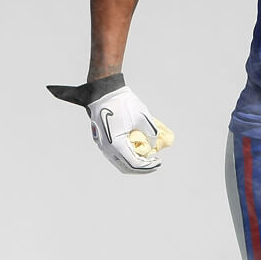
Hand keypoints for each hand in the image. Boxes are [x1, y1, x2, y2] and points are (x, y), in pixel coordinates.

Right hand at [47, 74, 172, 173]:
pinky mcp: (102, 139)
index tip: (158, 162)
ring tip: (147, 157)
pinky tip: (137, 149)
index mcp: (116, 144)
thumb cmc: (123, 102)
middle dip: (141, 167)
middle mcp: (106, 147)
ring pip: (118, 161)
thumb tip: (154, 145)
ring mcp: (102, 144)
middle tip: (154, 163)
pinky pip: (114, 153)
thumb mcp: (143, 117)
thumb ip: (151, 133)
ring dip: (133, 161)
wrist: (104, 91)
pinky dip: (126, 154)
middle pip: (125, 167)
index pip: (133, 163)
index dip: (148, 166)